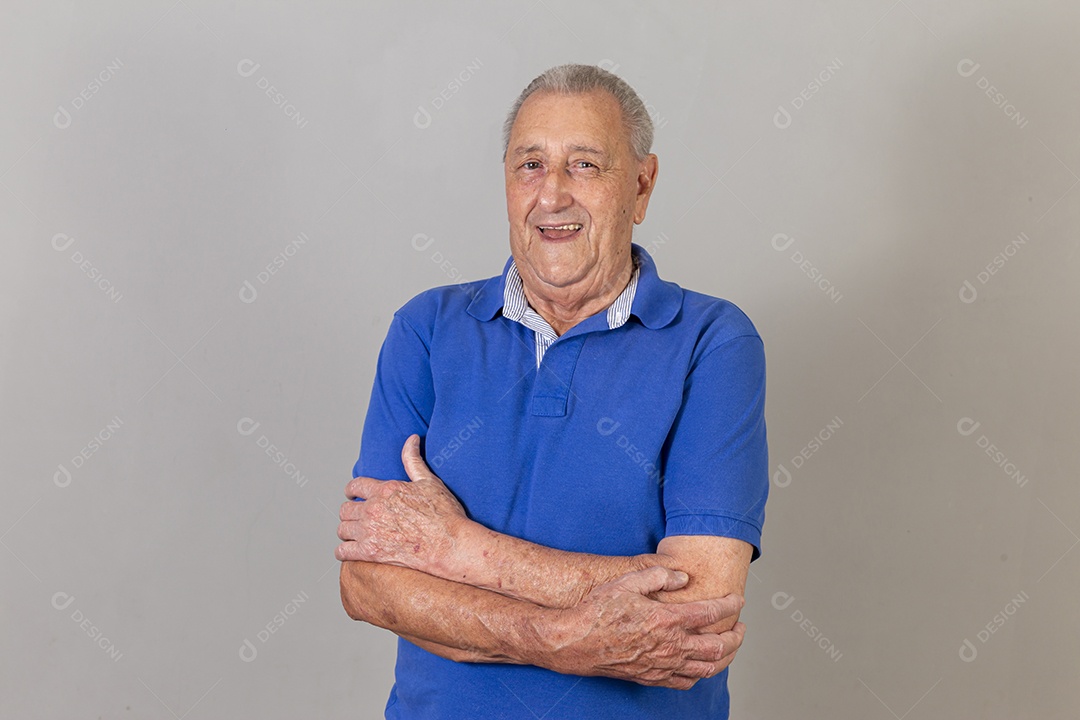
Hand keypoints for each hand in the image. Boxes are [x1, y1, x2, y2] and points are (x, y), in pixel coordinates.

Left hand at [336, 434, 468, 574]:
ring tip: (355, 533)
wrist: (449, 544)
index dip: (352, 490)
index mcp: (385, 490)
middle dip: (350, 511)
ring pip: (342, 529)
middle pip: (345, 509)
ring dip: (347, 531)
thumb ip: (413, 460)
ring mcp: (370, 532)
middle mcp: (373, 510)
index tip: (353, 495)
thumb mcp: (429, 482)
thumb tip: (411, 439)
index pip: (355, 486)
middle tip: (356, 516)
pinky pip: (344, 551)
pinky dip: (344, 551)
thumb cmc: (444, 514)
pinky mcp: (371, 553)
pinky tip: (350, 550)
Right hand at [538, 566, 745, 689]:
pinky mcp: (652, 677)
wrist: (576, 642)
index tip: (737, 599)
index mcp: (667, 619)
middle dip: (736, 636)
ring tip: (729, 647)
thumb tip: (683, 577)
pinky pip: (686, 682)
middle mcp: (670, 646)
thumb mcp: (627, 581)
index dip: (729, 605)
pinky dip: (701, 674)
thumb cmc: (598, 610)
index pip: (711, 613)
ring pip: (707, 668)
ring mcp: (662, 665)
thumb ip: (659, 575)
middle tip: (741, 626)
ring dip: (725, 658)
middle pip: (718, 646)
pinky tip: (701, 666)